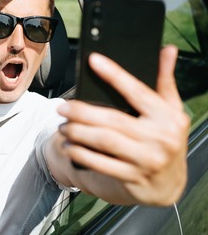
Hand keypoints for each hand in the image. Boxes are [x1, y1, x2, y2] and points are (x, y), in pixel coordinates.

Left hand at [56, 45, 189, 205]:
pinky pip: (100, 164)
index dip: (114, 74)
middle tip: (62, 107)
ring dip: (77, 133)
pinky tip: (69, 147)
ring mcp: (147, 160)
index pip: (138, 91)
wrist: (168, 185)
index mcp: (169, 117)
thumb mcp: (171, 111)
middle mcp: (160, 138)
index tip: (93, 60)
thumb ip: (165, 82)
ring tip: (62, 126)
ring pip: (103, 141)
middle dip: (81, 112)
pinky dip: (80, 154)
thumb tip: (167, 49)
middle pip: (112, 119)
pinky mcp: (132, 178)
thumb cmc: (166, 140)